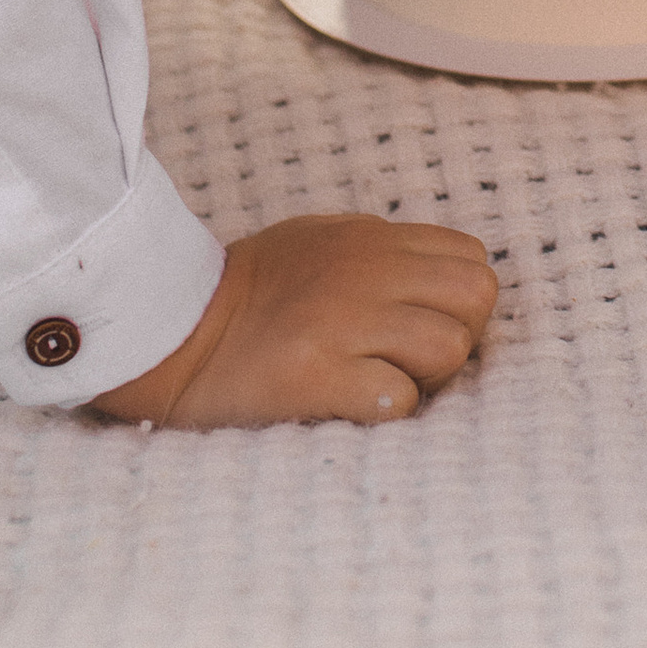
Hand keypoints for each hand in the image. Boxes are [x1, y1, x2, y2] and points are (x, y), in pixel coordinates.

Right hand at [92, 214, 498, 427]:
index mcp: (370, 239)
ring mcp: (341, 322)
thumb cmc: (247, 295)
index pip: (472, 260)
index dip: (459, 303)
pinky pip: (400, 399)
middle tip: (410, 361)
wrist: (170, 335)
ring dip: (426, 378)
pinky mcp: (315, 375)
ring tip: (378, 382)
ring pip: (449, 349)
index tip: (421, 326)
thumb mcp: (318, 244)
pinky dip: (385, 408)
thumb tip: (437, 279)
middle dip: (459, 337)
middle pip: (476, 299)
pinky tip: (350, 402)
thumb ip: (381, 252)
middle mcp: (364, 273)